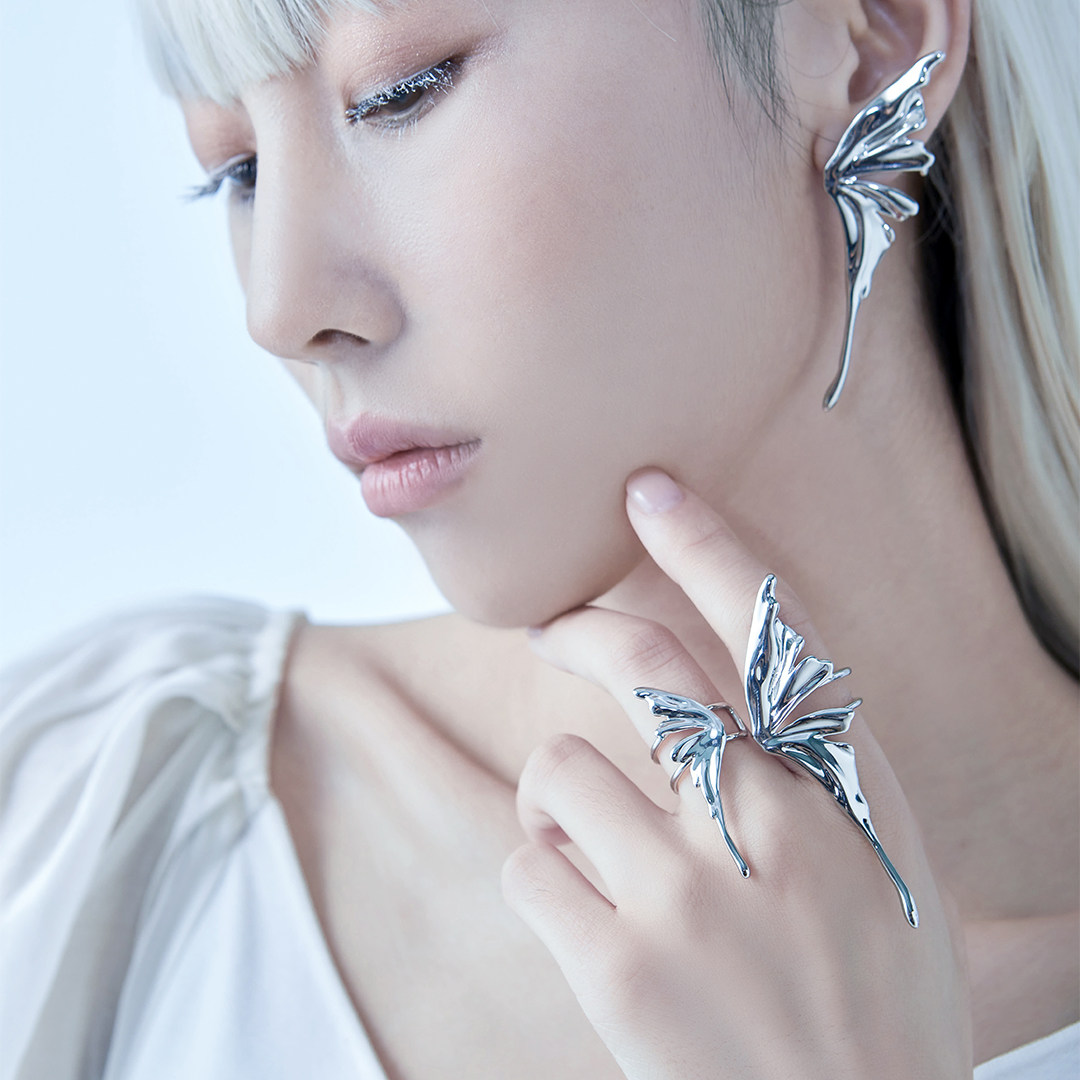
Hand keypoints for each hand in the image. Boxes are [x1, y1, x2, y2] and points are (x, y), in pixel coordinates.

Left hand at [501, 469, 971, 1079]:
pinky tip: (586, 922)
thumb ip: (812, 781)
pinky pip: (527, 862)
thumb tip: (732, 714)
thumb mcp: (883, 869)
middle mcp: (768, 819)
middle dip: (582, 630)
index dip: (707, 546)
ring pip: (560, 767)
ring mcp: (689, 892)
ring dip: (561, 802)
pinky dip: (542, 877)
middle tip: (552, 629)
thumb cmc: (876, 1004)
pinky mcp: (619, 965)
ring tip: (596, 854)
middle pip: (644, 666)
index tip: (651, 490)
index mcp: (843, 789)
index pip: (773, 630)